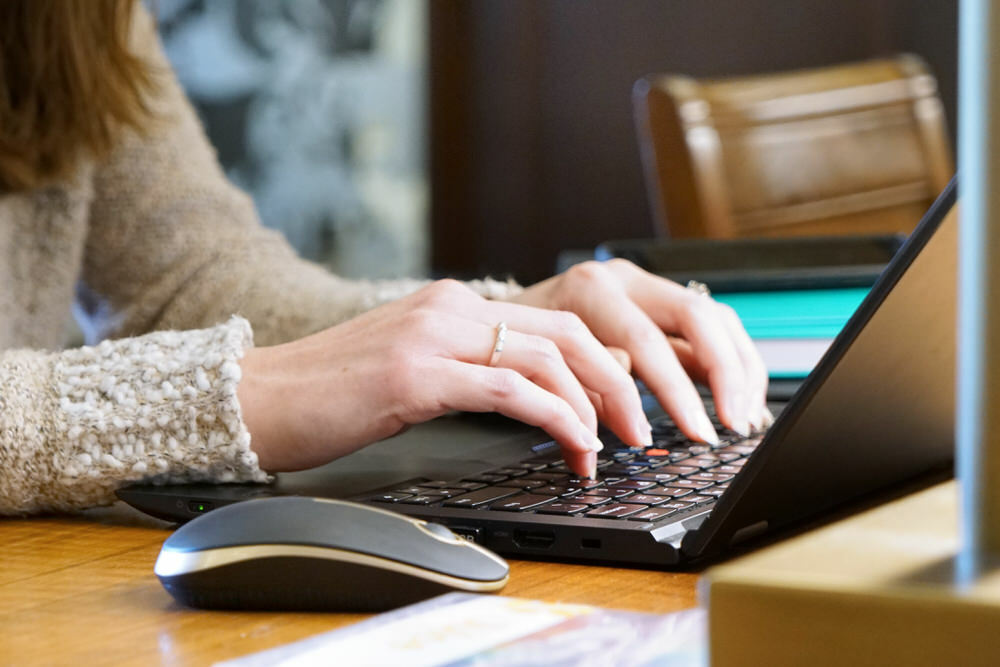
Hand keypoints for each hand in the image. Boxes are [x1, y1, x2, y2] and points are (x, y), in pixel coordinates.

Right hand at [238, 280, 649, 477]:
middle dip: (615, 384)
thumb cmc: (331, 393)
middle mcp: (450, 308)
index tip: (622, 407)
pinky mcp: (418, 374)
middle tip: (639, 429)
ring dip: (591, 408)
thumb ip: (468, 369)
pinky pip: (510, 391)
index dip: (600, 366)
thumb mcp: (414, 369)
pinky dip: (555, 419)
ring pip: (547, 359)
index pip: (553, 323)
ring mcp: (434, 336)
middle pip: (566, 333)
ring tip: (608, 449)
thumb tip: (529, 397)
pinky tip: (571, 448)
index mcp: (453, 304)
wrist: (259, 398)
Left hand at [508, 259, 769, 441]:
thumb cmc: (522, 345)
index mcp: (591, 289)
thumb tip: (633, 419)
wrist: (507, 318)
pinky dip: (733, 362)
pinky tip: (741, 399)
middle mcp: (626, 278)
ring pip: (716, 317)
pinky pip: (715, 326)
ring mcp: (649, 286)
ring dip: (738, 369)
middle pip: (696, 317)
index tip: (691, 434)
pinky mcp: (665, 303)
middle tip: (731, 425)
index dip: (673, 393)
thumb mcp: (544, 365)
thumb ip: (589, 386)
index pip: (644, 341)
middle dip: (722, 376)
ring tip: (744, 417)